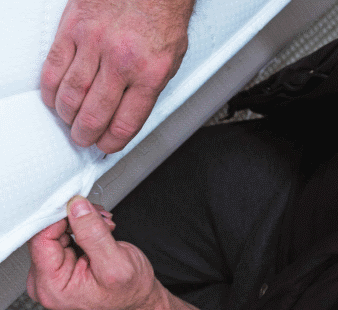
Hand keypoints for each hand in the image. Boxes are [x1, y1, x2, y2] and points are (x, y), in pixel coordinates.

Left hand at [27, 196, 157, 309]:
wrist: (137, 301)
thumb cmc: (129, 293)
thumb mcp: (116, 263)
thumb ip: (94, 234)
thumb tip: (76, 207)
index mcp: (52, 287)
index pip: (41, 239)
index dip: (61, 218)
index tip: (80, 206)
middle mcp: (45, 280)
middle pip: (47, 233)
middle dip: (76, 220)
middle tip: (102, 221)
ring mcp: (52, 272)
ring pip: (57, 230)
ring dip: (83, 222)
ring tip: (105, 228)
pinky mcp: (60, 263)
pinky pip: (64, 234)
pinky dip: (84, 227)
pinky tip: (100, 232)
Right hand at [41, 0, 193, 153]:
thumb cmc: (162, 19)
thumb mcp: (170, 62)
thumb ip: (148, 92)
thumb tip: (127, 118)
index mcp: (150, 74)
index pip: (124, 124)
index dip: (111, 143)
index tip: (106, 146)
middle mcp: (121, 62)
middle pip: (94, 115)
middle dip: (85, 135)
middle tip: (83, 138)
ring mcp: (95, 43)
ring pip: (71, 95)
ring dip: (67, 116)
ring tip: (71, 121)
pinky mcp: (74, 27)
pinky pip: (54, 67)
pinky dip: (51, 90)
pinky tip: (55, 98)